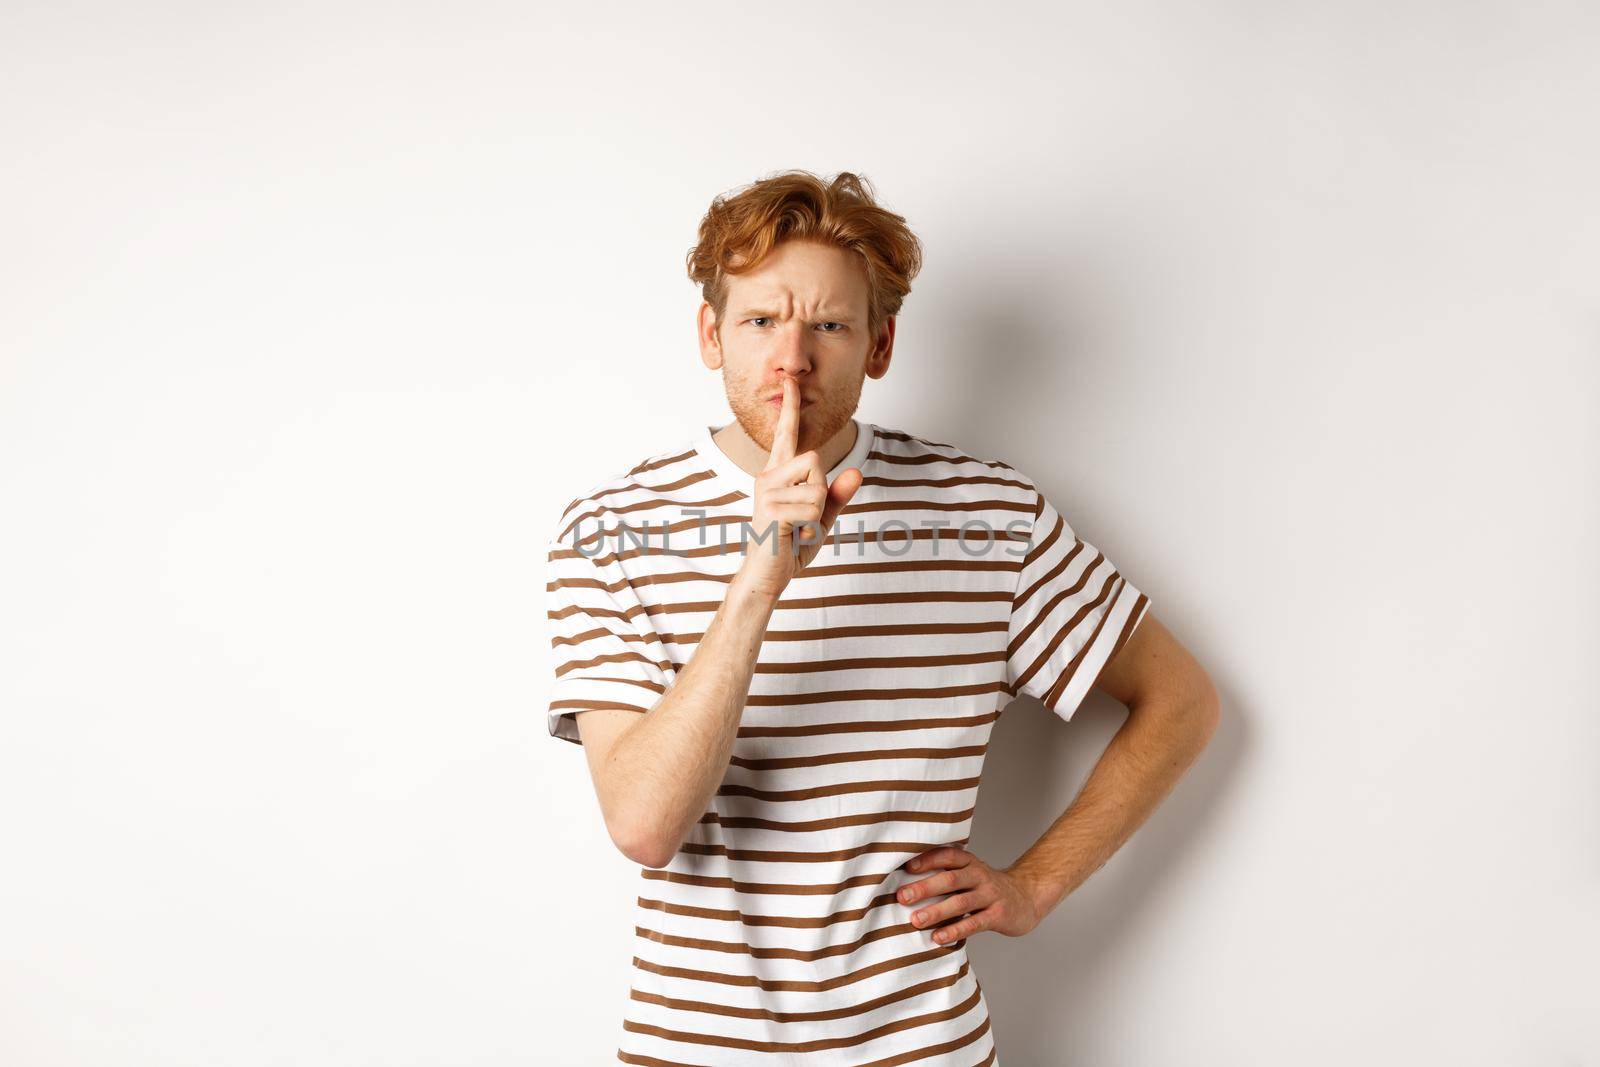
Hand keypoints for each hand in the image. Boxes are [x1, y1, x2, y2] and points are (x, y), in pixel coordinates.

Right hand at [737, 376, 860, 597]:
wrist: (766, 576)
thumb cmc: (789, 547)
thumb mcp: (821, 519)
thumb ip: (838, 496)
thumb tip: (856, 471)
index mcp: (778, 475)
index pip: (785, 435)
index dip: (790, 408)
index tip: (790, 381)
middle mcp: (768, 476)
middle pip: (816, 460)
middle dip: (822, 491)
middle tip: (804, 517)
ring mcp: (766, 491)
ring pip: (818, 486)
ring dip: (818, 513)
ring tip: (797, 528)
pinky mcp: (771, 508)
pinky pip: (814, 507)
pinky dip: (812, 526)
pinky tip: (792, 536)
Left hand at [896, 845, 1048, 944]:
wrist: (1027, 897)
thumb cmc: (987, 887)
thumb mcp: (971, 873)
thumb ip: (947, 874)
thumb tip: (907, 883)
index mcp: (970, 862)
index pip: (948, 856)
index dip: (928, 860)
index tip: (907, 868)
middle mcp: (980, 875)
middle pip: (951, 879)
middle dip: (925, 888)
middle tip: (902, 897)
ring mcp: (990, 896)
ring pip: (960, 903)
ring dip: (936, 912)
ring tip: (915, 920)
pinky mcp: (998, 916)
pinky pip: (974, 924)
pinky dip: (954, 930)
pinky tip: (938, 938)